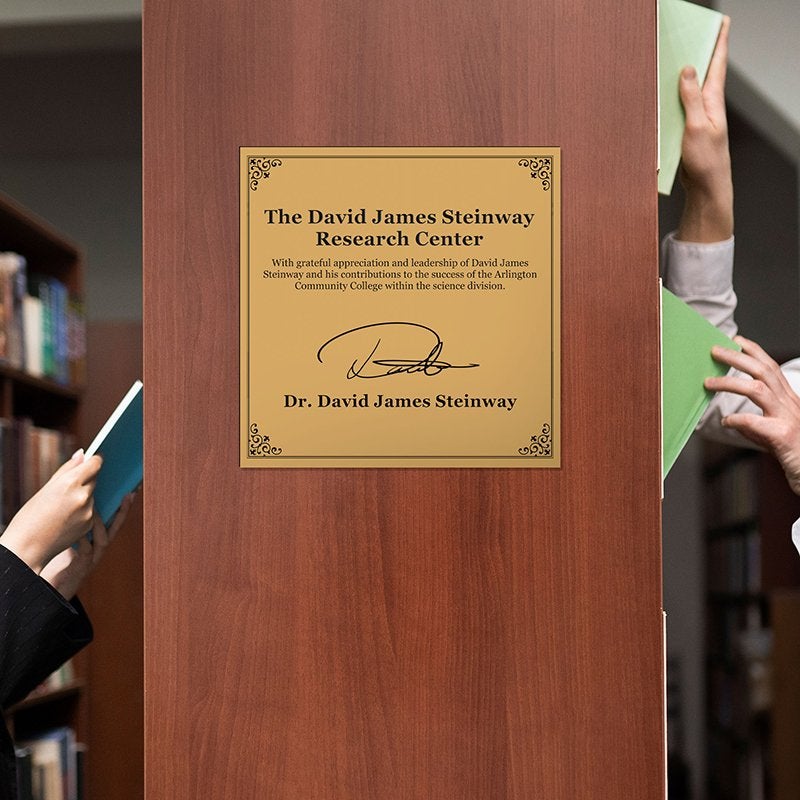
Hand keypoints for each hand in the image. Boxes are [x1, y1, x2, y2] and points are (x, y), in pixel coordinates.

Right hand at [0, 450, 101, 572]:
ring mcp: (88, 511)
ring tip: (61, 507)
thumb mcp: (45, 489)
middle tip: (68, 486)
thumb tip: (82, 454)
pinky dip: (82, 511)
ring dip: (82, 497)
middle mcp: (83, 495)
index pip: (95, 463)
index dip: (95, 460)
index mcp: (70, 482)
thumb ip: (67, 469)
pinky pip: (91, 511)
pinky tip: (65, 518)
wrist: (27, 548)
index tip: (95, 458)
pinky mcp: (90, 524)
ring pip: (92, 496)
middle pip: (94, 479)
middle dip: (85, 480)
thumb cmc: (30, 517)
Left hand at [41, 494, 134, 599]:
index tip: (130, 491)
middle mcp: (99, 549)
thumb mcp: (69, 539)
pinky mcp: (83, 567)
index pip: (114, 521)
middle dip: (123, 511)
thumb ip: (74, 525)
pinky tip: (78, 531)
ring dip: (100, 523)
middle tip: (128, 495)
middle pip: (116, 527)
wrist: (50, 587)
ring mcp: (93, 559)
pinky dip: (83, 539)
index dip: (122, 507)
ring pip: (104, 538)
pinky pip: (87, 551)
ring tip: (94, 509)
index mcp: (97, 541)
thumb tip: (73, 501)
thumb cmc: (56, 561)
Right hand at [676, 16, 733, 242]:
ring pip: (687, 90)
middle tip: (695, 31)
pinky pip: (677, 108)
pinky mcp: (685, 130)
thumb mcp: (698, 126)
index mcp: (713, 101)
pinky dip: (671, 97)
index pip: (717, 64)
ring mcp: (696, 118)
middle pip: (702, 72)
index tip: (721, 21)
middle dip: (700, 51)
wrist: (705, 189)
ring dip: (682, 74)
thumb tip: (689, 69)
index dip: (719, 41)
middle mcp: (706, 106)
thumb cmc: (706, 161)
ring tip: (676, 56)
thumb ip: (692, 98)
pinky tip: (663, 93)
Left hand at [706, 336, 799, 494]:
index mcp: (789, 401)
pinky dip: (737, 419)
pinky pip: (756, 422)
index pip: (771, 368)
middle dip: (737, 357)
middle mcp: (790, 405)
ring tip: (708, 382)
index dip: (755, 351)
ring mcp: (788, 418)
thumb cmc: (793, 454)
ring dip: (730, 382)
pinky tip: (726, 422)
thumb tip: (731, 420)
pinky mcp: (784, 436)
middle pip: (763, 371)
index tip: (736, 339)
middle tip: (714, 350)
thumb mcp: (772, 435)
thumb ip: (754, 425)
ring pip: (758, 390)